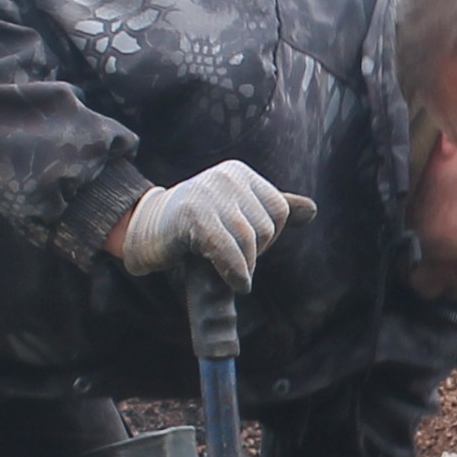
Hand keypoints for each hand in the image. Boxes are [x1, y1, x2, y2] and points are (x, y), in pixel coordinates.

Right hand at [115, 160, 314, 287]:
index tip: (243, 245)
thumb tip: (312, 210)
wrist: (144, 232)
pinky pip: (228, 249)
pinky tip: (236, 284)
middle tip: (229, 258)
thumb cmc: (191, 227)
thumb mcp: (235, 213)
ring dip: (243, 266)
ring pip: (249, 239)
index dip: (268, 236)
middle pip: (266, 225)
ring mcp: (208, 193)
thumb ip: (269, 210)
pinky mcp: (193, 215)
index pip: (279, 209)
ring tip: (228, 271)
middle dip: (254, 252)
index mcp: (240, 173)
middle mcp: (227, 176)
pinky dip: (236, 271)